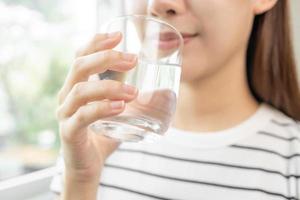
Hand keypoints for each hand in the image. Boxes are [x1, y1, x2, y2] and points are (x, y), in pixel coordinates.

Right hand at [56, 32, 137, 181]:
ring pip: (80, 90)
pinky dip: (102, 109)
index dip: (96, 43)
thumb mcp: (118, 110)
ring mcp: (65, 114)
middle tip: (132, 59)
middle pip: (79, 67)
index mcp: (76, 86)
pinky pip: (83, 116)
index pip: (81, 56)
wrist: (89, 164)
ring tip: (133, 92)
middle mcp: (67, 96)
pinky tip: (120, 106)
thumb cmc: (104, 134)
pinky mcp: (70, 132)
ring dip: (109, 87)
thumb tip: (163, 90)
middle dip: (106, 58)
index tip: (119, 36)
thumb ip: (131, 97)